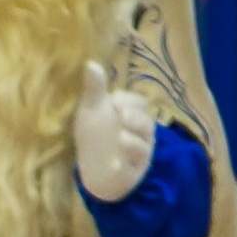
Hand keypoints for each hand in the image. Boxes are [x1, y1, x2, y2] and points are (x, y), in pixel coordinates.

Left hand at [73, 62, 157, 204]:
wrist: (96, 170)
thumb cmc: (97, 135)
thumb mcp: (92, 111)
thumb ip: (94, 89)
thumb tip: (90, 63)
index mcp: (133, 114)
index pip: (138, 103)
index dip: (128, 100)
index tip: (113, 100)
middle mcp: (141, 133)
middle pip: (146, 123)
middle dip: (135, 118)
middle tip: (121, 113)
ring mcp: (139, 154)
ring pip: (143, 147)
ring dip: (132, 142)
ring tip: (121, 137)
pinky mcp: (132, 173)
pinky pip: (131, 170)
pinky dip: (123, 167)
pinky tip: (115, 165)